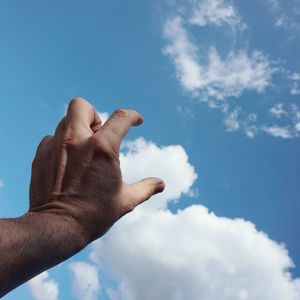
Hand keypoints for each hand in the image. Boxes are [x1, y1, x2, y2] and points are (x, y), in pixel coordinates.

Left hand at [29, 98, 164, 244]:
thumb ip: (146, 188)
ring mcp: (56, 146)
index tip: (137, 120)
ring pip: (66, 121)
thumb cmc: (94, 215)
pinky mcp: (40, 156)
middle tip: (99, 133)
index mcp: (103, 148)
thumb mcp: (126, 201)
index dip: (133, 116)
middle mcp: (77, 140)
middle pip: (82, 105)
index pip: (121, 117)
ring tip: (84, 150)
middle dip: (94, 114)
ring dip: (78, 129)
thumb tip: (161, 184)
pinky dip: (61, 144)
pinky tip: (67, 162)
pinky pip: (51, 138)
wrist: (57, 228)